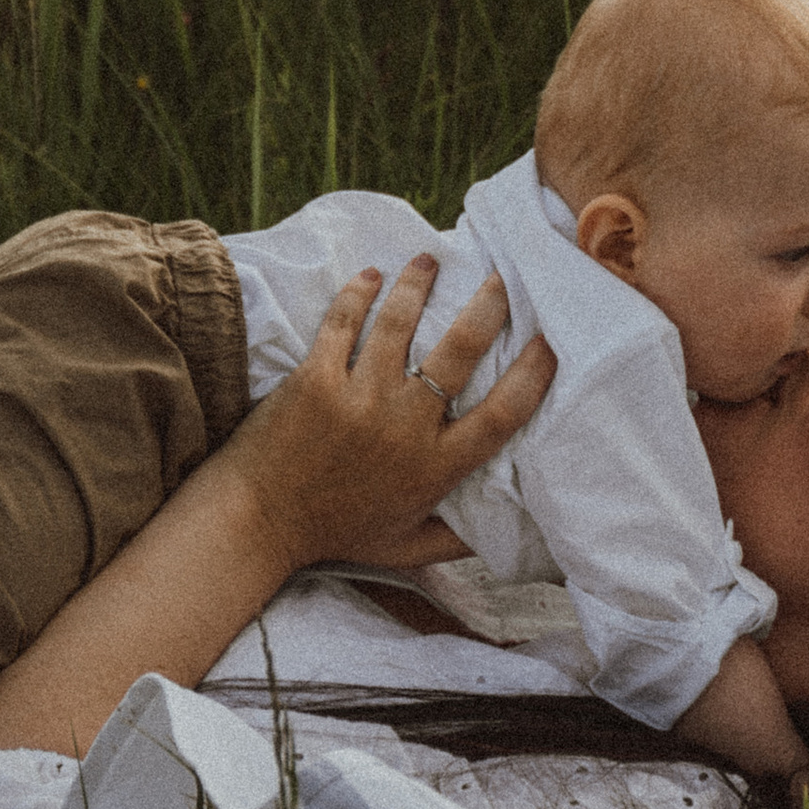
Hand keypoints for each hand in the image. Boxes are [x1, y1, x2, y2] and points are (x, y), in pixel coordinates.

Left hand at [232, 254, 554, 573]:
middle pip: (459, 352)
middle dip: (487, 306)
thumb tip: (507, 532)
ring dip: (418, 285)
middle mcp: (403, 427)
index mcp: (434, 467)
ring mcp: (358, 398)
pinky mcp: (315, 379)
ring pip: (399, 324)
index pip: (501, 415)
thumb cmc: (334, 534)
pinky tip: (371, 275)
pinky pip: (342, 323)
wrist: (256, 524)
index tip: (551, 340)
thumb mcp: (405, 548)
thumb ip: (457, 541)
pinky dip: (358, 293)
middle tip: (502, 276)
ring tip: (429, 261)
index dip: (533, 375)